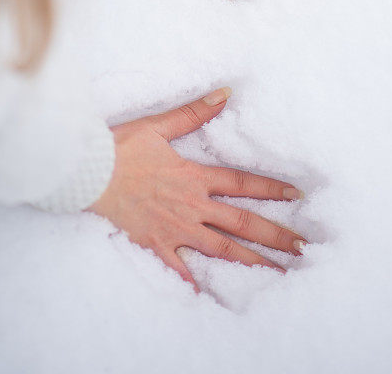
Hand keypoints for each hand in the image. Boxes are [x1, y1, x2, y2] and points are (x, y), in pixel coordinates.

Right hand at [89, 87, 305, 291]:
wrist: (89, 173)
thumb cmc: (122, 147)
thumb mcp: (160, 125)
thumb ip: (195, 113)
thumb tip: (225, 93)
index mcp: (195, 177)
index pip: (242, 183)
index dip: (272, 189)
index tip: (297, 196)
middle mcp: (192, 205)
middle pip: (241, 223)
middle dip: (275, 235)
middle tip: (303, 248)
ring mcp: (176, 228)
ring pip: (222, 249)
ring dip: (252, 261)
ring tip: (279, 273)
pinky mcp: (156, 244)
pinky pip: (180, 269)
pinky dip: (196, 283)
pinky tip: (213, 298)